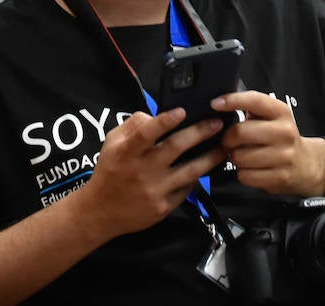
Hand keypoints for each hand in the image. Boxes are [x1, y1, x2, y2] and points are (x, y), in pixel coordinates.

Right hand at [77, 109, 226, 240]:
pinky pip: (185, 189)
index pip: (146, 134)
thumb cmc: (109, 171)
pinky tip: (205, 168)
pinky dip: (196, 178)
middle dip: (199, 133)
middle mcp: (142, 171)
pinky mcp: (163, 207)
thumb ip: (132, 125)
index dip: (164, 122)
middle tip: (217, 123)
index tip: (182, 111)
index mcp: (127, 152)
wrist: (100, 212)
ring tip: (224, 148)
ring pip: (190, 171)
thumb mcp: (112, 143)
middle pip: (175, 148)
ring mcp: (154, 191)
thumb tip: (157, 116)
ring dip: (210, 158)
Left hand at [214, 91, 324, 196]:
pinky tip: (250, 168)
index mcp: (281, 112)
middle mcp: (285, 132)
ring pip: (240, 157)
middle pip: (240, 132)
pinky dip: (242, 173)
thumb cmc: (280, 138)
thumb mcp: (272, 117)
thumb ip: (251, 108)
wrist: (306, 164)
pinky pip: (245, 176)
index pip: (254, 100)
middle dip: (227, 139)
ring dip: (235, 158)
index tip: (215, 103)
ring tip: (243, 155)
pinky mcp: (280, 177)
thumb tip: (220, 104)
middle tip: (229, 141)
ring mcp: (284, 156)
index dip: (232, 100)